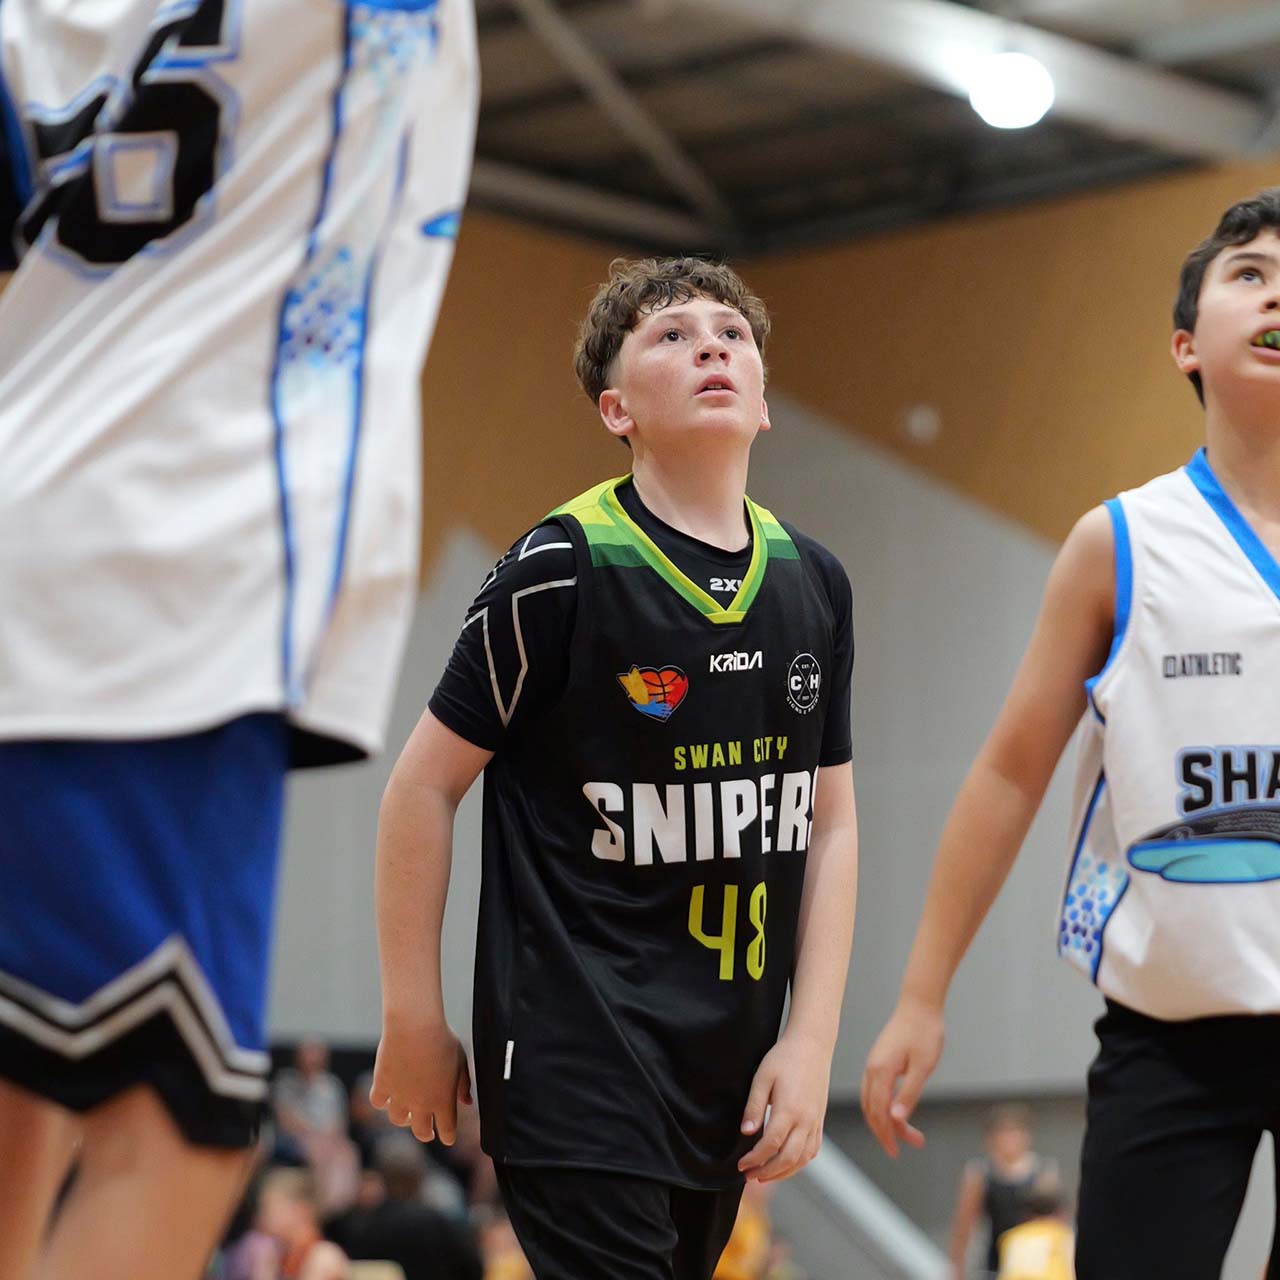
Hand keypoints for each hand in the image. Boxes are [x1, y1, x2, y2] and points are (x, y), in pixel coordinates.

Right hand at [369, 1015, 471, 1145]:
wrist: (415, 1027)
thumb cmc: (442, 1040)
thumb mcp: (461, 1061)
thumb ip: (463, 1084)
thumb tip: (467, 1103)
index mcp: (443, 1101)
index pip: (447, 1131)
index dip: (448, 1136)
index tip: (448, 1135)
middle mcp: (420, 1104)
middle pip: (421, 1132)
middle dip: (426, 1133)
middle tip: (427, 1130)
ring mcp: (399, 1096)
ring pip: (397, 1120)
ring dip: (403, 1118)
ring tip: (406, 1111)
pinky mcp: (382, 1085)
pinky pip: (378, 1102)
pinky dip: (382, 1101)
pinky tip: (387, 1095)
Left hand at [737, 1031, 830, 1183]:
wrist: (812, 1046)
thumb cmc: (784, 1058)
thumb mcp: (762, 1078)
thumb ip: (754, 1107)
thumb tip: (746, 1132)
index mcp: (789, 1110)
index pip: (770, 1144)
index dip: (755, 1159)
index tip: (741, 1164)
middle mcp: (806, 1120)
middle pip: (787, 1158)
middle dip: (767, 1172)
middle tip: (749, 1176)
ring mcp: (816, 1122)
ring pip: (802, 1159)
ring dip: (784, 1172)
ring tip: (765, 1175)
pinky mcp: (820, 1120)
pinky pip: (812, 1150)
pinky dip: (800, 1163)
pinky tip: (788, 1164)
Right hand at [860, 996, 943, 1157]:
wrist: (920, 1004)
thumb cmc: (925, 1033)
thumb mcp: (923, 1067)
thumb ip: (909, 1094)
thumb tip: (895, 1119)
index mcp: (880, 1071)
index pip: (878, 1111)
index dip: (886, 1134)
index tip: (897, 1152)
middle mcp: (872, 1068)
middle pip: (871, 1109)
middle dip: (886, 1131)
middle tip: (904, 1148)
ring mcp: (874, 1063)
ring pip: (871, 1100)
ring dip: (886, 1120)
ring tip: (908, 1134)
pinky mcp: (880, 1060)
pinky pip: (875, 1090)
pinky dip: (884, 1106)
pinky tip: (900, 1111)